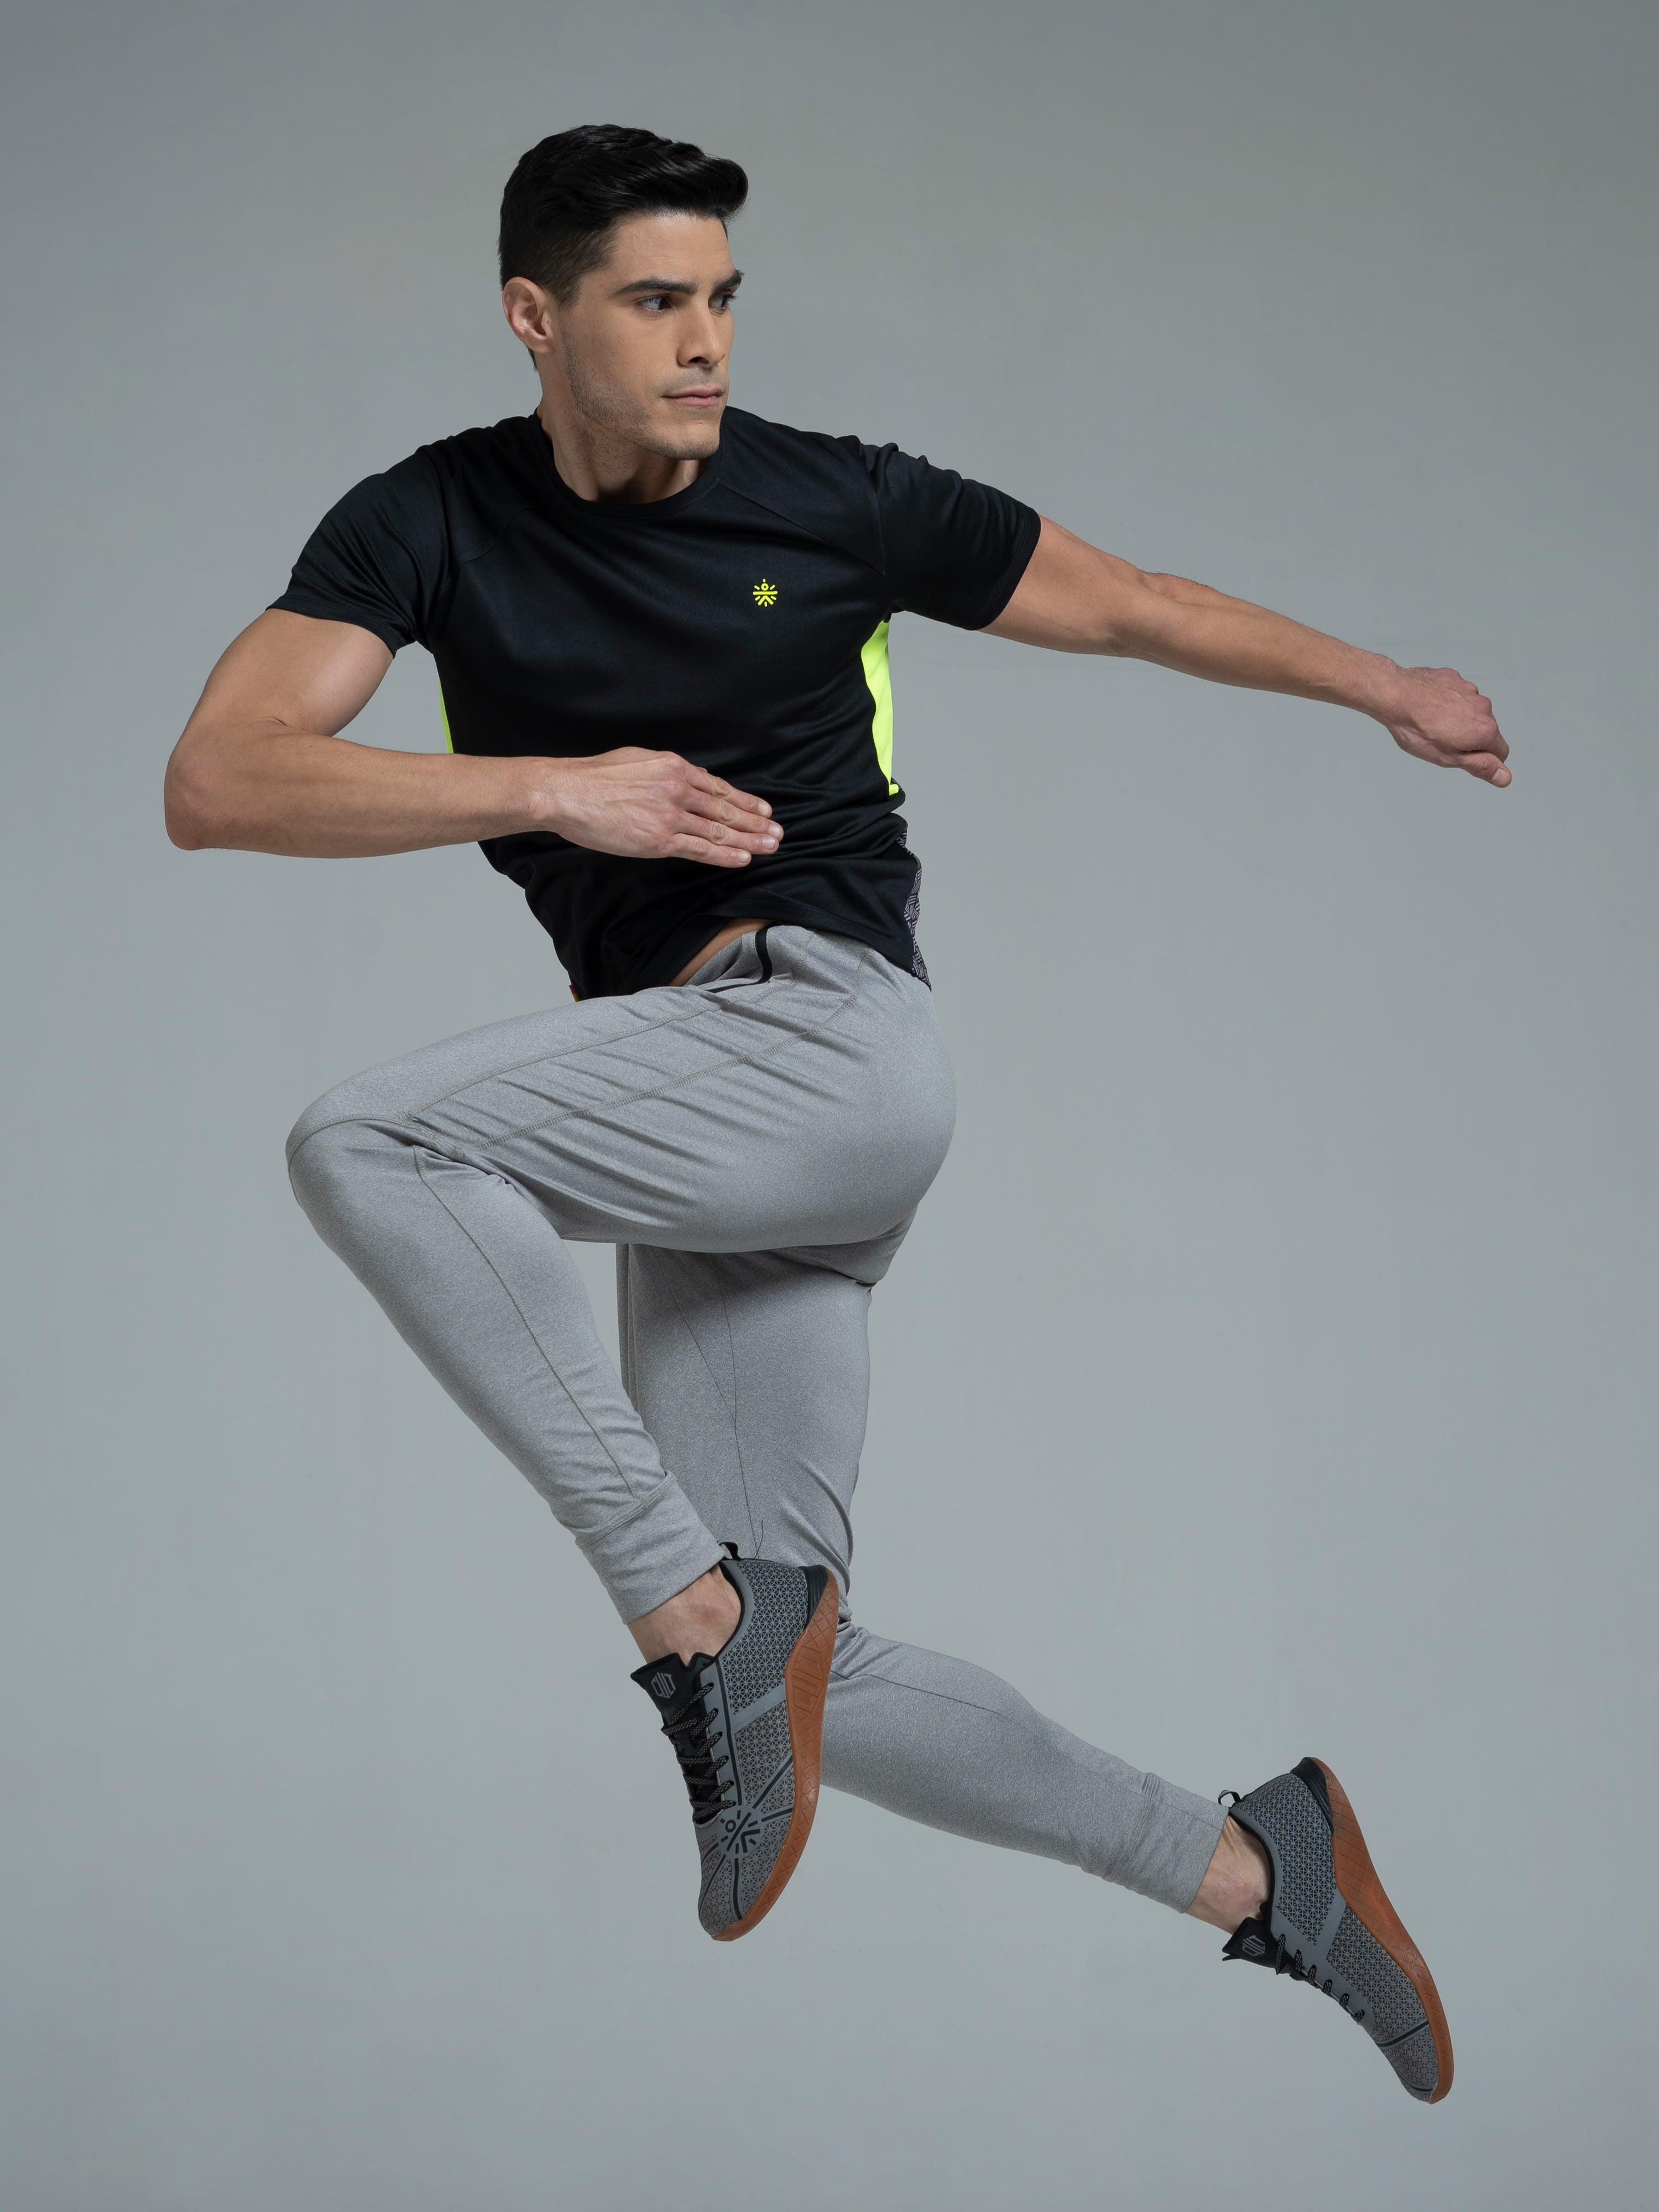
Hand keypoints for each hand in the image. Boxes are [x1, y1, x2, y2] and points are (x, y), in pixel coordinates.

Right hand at [539, 748, 783, 865]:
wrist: (568, 792)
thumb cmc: (595, 777)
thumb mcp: (638, 759)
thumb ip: (665, 770)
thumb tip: (686, 778)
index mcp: (674, 767)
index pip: (718, 787)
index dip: (743, 801)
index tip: (762, 810)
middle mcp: (679, 789)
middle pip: (726, 808)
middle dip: (755, 822)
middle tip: (778, 832)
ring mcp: (671, 815)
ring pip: (718, 830)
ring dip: (748, 840)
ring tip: (770, 846)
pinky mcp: (659, 840)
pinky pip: (700, 849)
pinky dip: (724, 855)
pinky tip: (743, 859)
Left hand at [1376, 666, 1509, 786]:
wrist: (1394, 696)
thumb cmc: (1417, 730)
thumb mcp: (1448, 758)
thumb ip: (1481, 767)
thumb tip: (1505, 777)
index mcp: (1486, 729)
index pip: (1501, 752)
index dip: (1482, 759)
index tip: (1460, 757)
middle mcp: (1484, 707)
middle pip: (1486, 730)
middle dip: (1469, 738)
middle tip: (1441, 741)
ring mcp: (1469, 689)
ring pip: (1471, 711)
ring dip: (1458, 719)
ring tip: (1432, 723)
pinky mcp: (1455, 678)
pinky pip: (1457, 695)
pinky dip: (1448, 702)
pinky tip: (1429, 707)